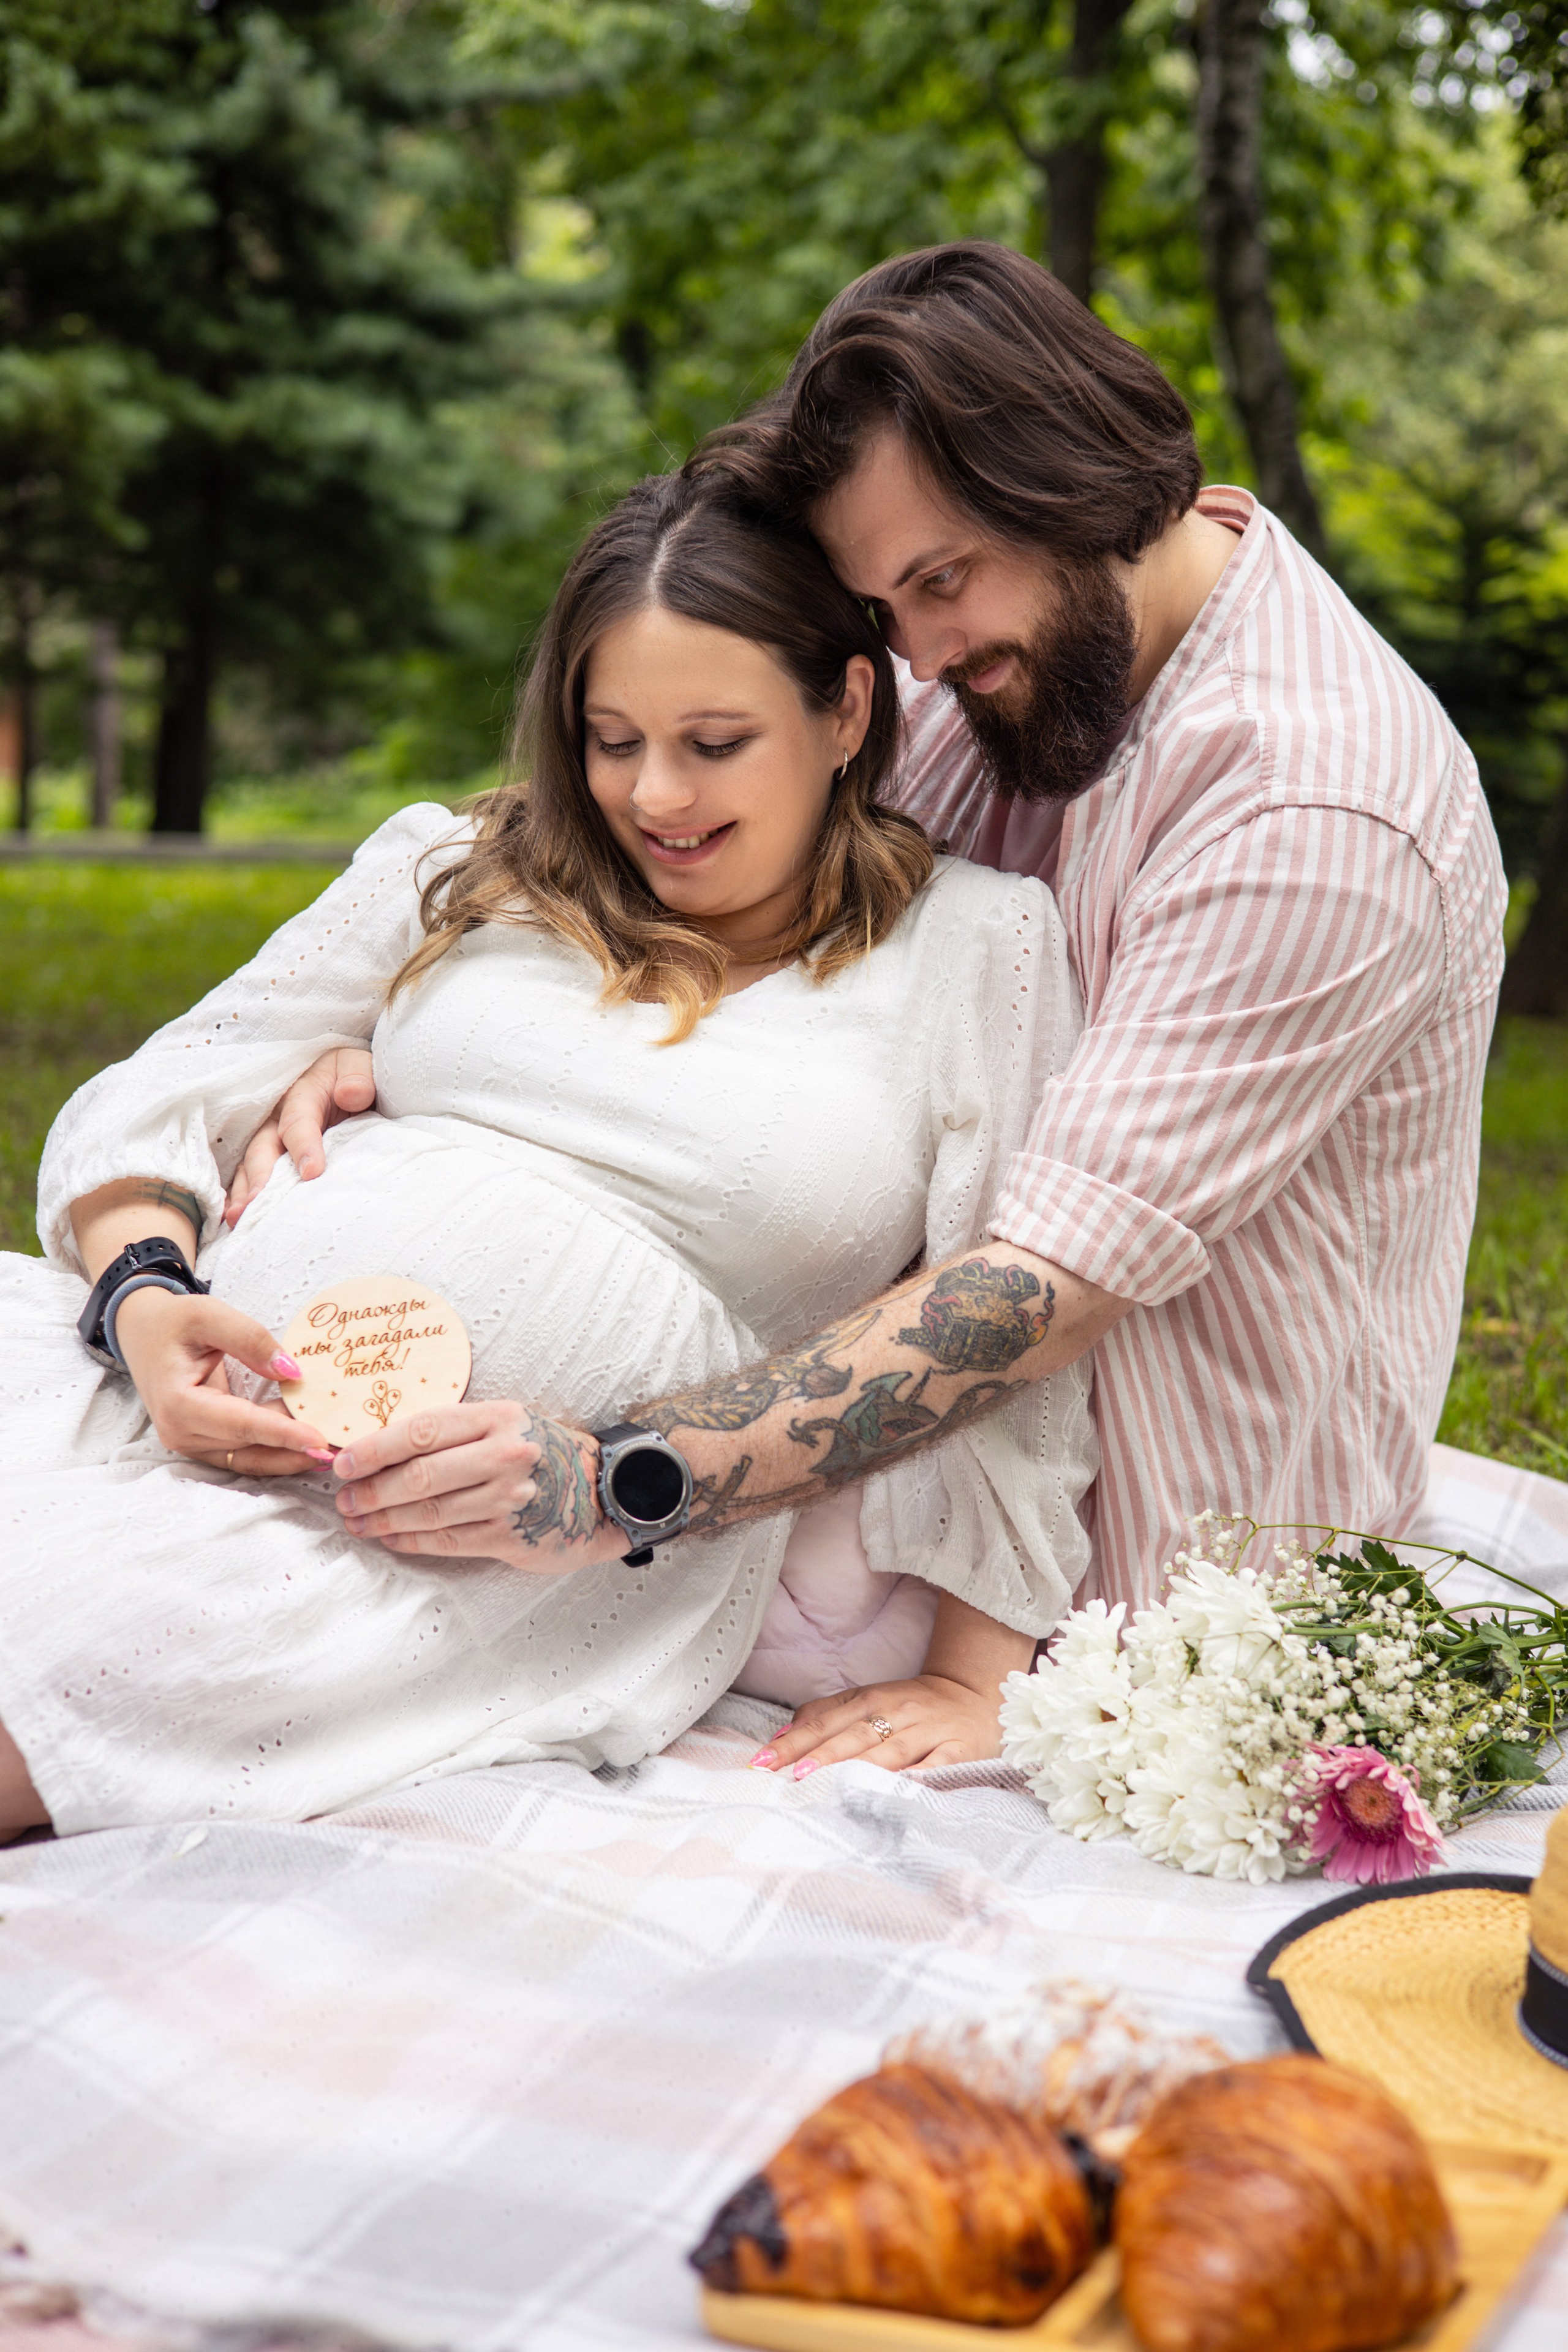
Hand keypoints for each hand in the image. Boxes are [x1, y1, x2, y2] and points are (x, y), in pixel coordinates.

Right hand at [113, 1286, 332, 1474]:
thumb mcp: (208, 1315)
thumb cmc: (173, 1322)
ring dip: (291, 1457)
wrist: (143, 1332)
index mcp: (178, 1404)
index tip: (321, 1438)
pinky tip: (310, 1446)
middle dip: (295, 1451)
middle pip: (248, 1448)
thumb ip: (250, 1339)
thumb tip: (292, 1371)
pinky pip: (244, 1453)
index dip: (283, 1433)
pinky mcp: (203, 1444)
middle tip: (343, 1450)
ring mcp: (190, 1444)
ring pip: (249, 1458)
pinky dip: (276, 1451)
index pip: (241, 1424)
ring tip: (336, 1452)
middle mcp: (180, 1433)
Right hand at [224, 1046, 376, 1225]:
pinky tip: (235, 1220)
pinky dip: (242, 1197)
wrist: (348, 1081)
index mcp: (303, 1095)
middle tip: (258, 1203)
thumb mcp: (361, 1066)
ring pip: (251, 1166)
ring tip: (239, 1218)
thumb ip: (358, 1076)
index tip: (312, 1173)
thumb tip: (352, 1093)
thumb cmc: (354, 1077)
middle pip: (264, 1147)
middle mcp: (278, 1119)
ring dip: (245, 1192)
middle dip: (260, 1177)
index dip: (304, 1146)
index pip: (299, 1121)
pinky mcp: (271, 1158)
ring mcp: (271, 1139)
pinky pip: (250, 1177)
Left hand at [331, 1400, 626, 1571]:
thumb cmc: (541, 1454)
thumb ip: (454, 1432)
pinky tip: (391, 1538)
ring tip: (357, 1522)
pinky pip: (448, 1540)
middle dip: (371, 1490)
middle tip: (344, 1499)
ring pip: (430, 1511)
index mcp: (498, 1417)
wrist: (601, 1493)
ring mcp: (510, 1498)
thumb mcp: (505, 1425)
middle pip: (420, 1475)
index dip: (375, 1448)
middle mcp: (505, 1454)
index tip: (343, 1463)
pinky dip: (412, 1541)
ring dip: (384, 1519)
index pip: (422, 1430)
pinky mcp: (511, 1536)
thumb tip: (381, 1447)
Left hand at [749, 1674, 1005, 1777]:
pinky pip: (936, 1767)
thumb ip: (824, 1714)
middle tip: (787, 1777)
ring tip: (827, 1783)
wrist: (974, 1694)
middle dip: (817, 1755)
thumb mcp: (866, 1700)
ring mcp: (927, 1732)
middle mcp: (896, 1712)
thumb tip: (779, 1737)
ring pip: (888, 1750)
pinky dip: (917, 1778)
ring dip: (857, 1767)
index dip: (793, 1742)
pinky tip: (896, 1791)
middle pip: (850, 1735)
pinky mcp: (958, 1751)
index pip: (824, 1721)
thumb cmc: (909, 1706)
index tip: (761, 1762)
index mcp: (869, 1699)